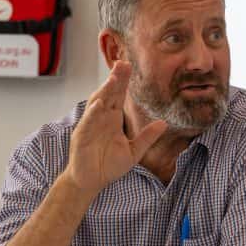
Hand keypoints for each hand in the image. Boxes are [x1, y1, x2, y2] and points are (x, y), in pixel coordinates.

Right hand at [64, 61, 166, 193]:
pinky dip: (93, 112)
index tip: (129, 66)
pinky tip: (100, 103)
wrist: (91, 182)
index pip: (119, 96)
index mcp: (113, 120)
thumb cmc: (109, 166)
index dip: (123, 81)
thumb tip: (163, 123)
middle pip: (109, 94)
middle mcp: (101, 119)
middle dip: (115, 79)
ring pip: (98, 103)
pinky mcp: (82, 136)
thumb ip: (147, 137)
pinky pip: (88, 122)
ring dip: (105, 91)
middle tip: (123, 63)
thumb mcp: (133, 151)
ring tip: (114, 78)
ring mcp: (90, 126)